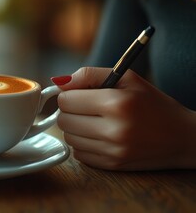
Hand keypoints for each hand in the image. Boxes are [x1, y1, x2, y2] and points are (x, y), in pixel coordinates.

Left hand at [52, 67, 195, 169]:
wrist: (183, 137)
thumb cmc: (153, 103)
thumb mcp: (127, 78)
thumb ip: (90, 75)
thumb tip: (58, 82)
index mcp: (117, 103)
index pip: (66, 100)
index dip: (70, 95)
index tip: (81, 95)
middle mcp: (113, 130)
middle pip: (63, 120)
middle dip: (71, 112)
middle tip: (88, 108)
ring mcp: (112, 151)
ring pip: (68, 137)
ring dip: (76, 128)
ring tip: (96, 122)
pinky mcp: (111, 165)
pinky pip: (78, 154)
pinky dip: (84, 144)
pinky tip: (101, 137)